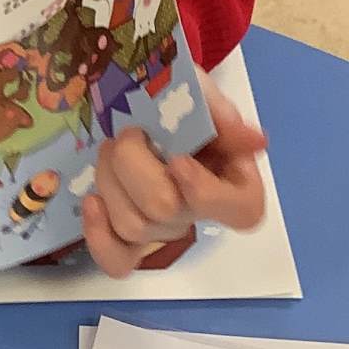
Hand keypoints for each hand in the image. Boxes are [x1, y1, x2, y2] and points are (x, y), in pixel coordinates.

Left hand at [81, 66, 266, 276]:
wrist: (134, 98)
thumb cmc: (173, 97)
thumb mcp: (195, 88)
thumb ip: (218, 111)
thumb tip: (255, 141)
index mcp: (231, 177)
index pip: (241, 211)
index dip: (207, 193)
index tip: (177, 160)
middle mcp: (200, 211)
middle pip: (166, 211)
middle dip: (133, 164)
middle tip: (129, 132)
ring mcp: (164, 228)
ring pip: (134, 226)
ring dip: (110, 179)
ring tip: (110, 148)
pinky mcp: (130, 238)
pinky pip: (119, 260)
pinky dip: (101, 236)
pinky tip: (93, 203)